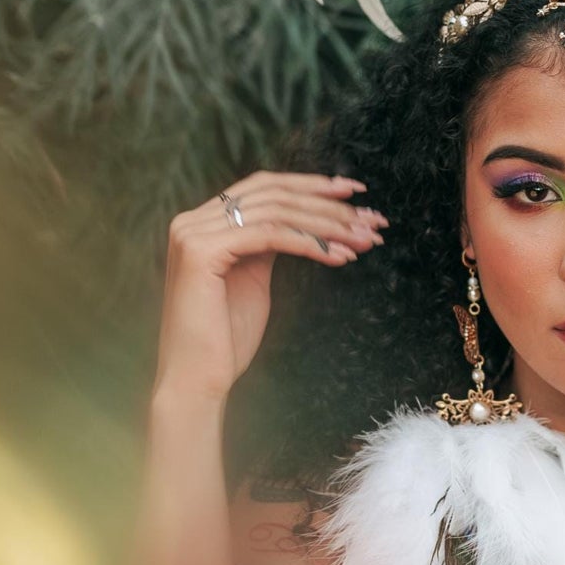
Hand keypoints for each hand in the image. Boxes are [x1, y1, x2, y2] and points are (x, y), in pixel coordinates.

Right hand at [153, 171, 386, 406]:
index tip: (353, 191)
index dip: (311, 185)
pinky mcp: (201, 252)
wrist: (196, 380)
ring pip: (276, 212)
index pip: (265, 187)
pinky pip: (270, 235)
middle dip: (328, 204)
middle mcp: (193, 220)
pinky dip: (310, 242)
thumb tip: (306, 221)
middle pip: (274, 193)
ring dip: (328, 224)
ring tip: (363, 239)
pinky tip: (339, 256)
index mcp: (203, 222)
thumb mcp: (253, 278)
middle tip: (371, 218)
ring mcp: (193, 233)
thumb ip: (268, 243)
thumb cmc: (226, 339)